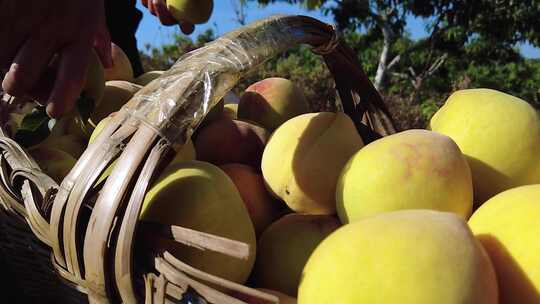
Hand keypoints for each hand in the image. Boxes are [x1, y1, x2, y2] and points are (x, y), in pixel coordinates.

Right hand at [0, 0, 111, 117]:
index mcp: (78, 33)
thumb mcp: (94, 7)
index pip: (71, 76)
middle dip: (19, 90)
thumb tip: (107, 64)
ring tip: (8, 64)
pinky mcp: (1, 8)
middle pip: (22, 78)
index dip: (60, 99)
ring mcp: (21, 17)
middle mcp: (49, 29)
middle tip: (21, 87)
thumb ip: (99, 37)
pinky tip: (6, 42)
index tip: (54, 111)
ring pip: (0, 62)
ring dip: (2, 69)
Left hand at [141, 0, 194, 33]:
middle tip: (159, 1)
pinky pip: (145, 3)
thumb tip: (196, 1)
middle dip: (162, 14)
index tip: (185, 21)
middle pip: (166, 22)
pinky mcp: (149, 3)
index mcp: (187, 19)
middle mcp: (172, 17)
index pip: (187, 28)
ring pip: (153, 12)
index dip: (186, 27)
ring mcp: (160, 10)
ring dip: (154, 4)